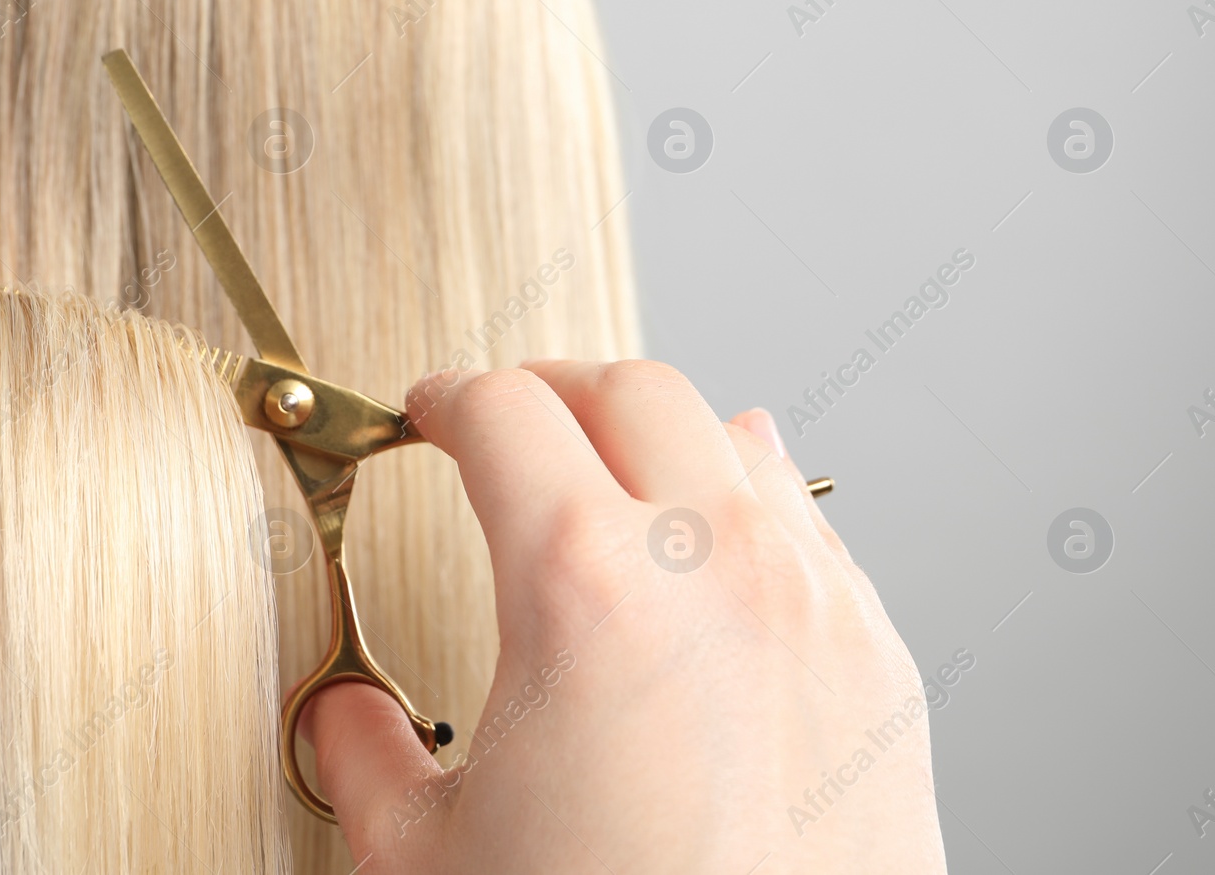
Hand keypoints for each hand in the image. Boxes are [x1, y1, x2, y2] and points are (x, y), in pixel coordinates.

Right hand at [303, 360, 947, 872]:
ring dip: (658, 436)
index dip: (445, 400)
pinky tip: (715, 553)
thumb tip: (338, 716)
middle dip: (550, 390)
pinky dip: (747, 504)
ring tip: (613, 472)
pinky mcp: (876, 655)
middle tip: (508, 424)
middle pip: (627, 387)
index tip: (430, 413)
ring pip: (735, 434)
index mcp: (586, 584)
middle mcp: (715, 563)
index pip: (502, 410)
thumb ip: (363, 753)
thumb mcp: (428, 856)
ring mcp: (812, 600)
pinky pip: (808, 524)